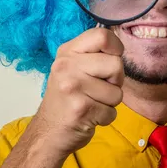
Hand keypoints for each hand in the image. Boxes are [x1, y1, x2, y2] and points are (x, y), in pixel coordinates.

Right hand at [34, 28, 124, 157]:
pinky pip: (113, 112)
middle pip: (116, 64)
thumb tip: (118, 47)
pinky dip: (106, 117)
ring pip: (117, 92)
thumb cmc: (67, 98)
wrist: (47, 132)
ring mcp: (72, 87)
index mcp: (67, 51)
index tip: (109, 60)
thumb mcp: (73, 68)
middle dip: (115, 81)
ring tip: (92, 103)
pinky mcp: (81, 109)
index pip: (103, 35)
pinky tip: (90, 116)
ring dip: (110, 102)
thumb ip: (93, 54)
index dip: (116, 48)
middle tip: (98, 89)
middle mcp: (67, 66)